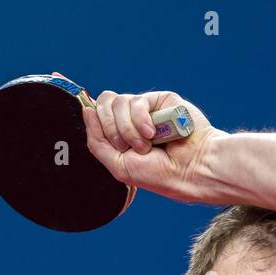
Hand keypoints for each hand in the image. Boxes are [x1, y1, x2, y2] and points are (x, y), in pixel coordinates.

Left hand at [77, 80, 226, 203]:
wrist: (188, 170)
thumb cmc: (158, 173)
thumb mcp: (117, 165)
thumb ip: (97, 140)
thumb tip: (86, 109)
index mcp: (119, 133)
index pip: (96, 114)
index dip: (94, 120)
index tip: (105, 136)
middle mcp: (130, 119)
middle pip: (103, 104)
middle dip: (111, 129)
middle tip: (127, 148)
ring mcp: (145, 108)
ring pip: (117, 103)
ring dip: (127, 130)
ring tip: (145, 145)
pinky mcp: (160, 100)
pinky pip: (136, 102)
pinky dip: (140, 121)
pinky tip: (153, 134)